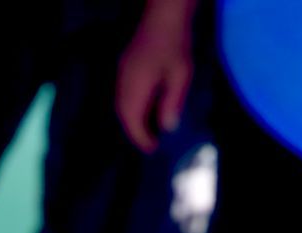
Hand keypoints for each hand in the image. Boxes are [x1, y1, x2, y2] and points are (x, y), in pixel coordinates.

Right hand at [117, 0, 196, 152]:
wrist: (164, 13)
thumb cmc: (175, 43)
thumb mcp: (181, 74)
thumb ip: (173, 102)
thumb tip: (168, 128)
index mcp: (135, 88)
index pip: (133, 122)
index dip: (142, 138)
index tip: (153, 149)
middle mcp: (123, 84)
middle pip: (123, 116)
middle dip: (134, 131)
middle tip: (149, 142)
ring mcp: (121, 74)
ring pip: (121, 106)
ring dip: (131, 120)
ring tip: (146, 128)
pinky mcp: (124, 67)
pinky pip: (122, 95)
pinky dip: (130, 107)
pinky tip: (143, 107)